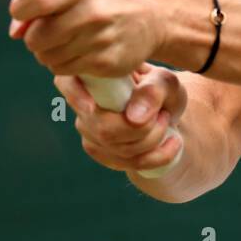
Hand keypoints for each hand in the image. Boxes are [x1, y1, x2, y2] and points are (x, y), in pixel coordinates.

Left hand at [9, 0, 164, 78]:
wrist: (153, 17)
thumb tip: (16, 30)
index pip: (36, 1)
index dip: (21, 10)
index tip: (24, 11)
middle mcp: (93, 12)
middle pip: (37, 37)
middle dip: (34, 37)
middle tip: (47, 31)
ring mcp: (101, 40)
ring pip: (47, 58)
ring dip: (49, 52)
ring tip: (66, 40)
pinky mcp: (106, 63)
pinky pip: (65, 70)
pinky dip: (65, 64)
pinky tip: (80, 51)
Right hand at [55, 66, 186, 174]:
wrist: (167, 111)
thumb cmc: (160, 88)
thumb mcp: (165, 82)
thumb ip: (153, 91)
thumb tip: (134, 118)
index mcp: (93, 77)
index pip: (67, 82)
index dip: (74, 95)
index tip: (94, 106)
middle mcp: (83, 104)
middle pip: (102, 128)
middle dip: (141, 129)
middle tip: (162, 115)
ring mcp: (88, 131)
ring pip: (117, 149)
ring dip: (153, 139)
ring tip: (166, 121)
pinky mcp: (101, 152)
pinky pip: (127, 163)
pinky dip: (157, 156)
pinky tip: (173, 143)